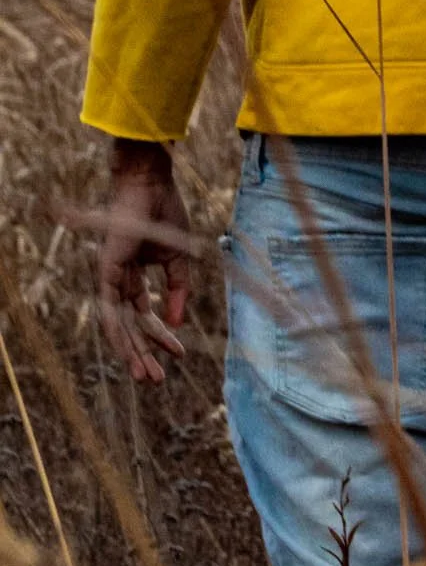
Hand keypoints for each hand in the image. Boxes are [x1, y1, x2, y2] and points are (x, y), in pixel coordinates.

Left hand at [98, 139, 192, 384]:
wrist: (152, 185)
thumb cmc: (164, 213)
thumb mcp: (178, 259)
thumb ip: (178, 290)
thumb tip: (177, 324)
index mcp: (136, 274)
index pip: (146, 314)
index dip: (161, 337)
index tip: (180, 355)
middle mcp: (120, 280)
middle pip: (130, 326)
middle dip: (144, 353)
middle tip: (156, 380)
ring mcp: (111, 277)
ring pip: (118, 325)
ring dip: (130, 352)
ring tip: (144, 376)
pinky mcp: (106, 272)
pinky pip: (109, 310)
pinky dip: (119, 332)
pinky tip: (128, 352)